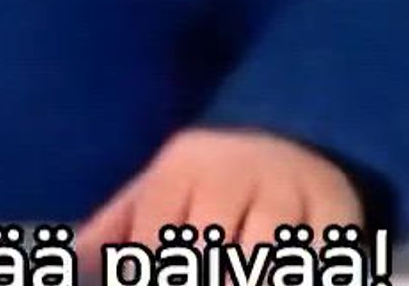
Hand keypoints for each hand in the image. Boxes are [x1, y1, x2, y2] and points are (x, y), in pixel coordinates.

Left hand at [74, 129, 361, 261]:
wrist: (290, 136)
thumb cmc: (206, 183)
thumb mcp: (157, 190)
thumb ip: (115, 228)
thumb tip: (73, 257)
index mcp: (180, 168)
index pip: (154, 238)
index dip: (149, 271)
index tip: (155, 282)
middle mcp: (233, 173)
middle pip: (208, 252)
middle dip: (202, 275)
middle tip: (203, 276)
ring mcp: (287, 189)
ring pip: (262, 258)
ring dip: (247, 272)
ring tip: (236, 275)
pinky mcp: (335, 208)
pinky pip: (318, 257)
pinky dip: (299, 270)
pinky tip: (284, 272)